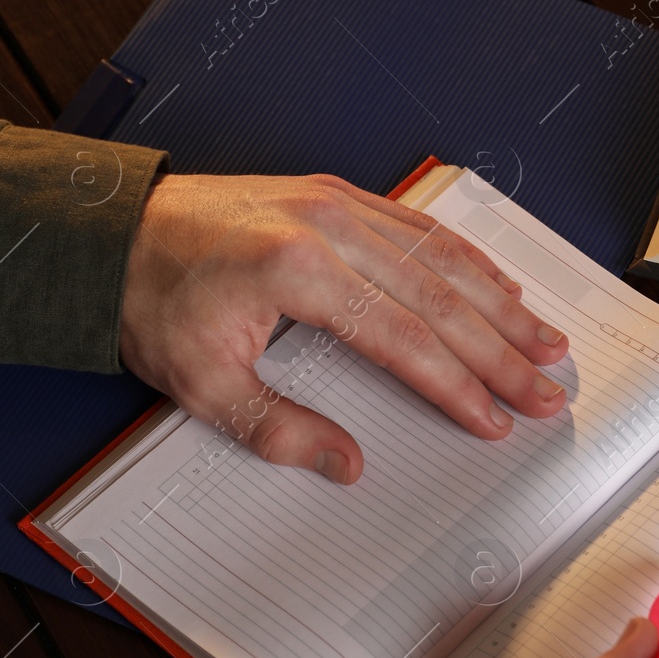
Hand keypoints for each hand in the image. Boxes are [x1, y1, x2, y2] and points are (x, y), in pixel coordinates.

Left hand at [120, 173, 569, 482]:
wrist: (111, 229)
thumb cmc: (153, 297)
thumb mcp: (200, 382)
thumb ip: (276, 428)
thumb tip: (344, 463)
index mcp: (298, 272)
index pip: (405, 339)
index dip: (459, 386)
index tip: (496, 418)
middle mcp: (330, 227)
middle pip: (442, 297)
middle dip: (503, 350)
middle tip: (547, 387)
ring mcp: (339, 203)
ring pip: (444, 256)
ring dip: (502, 302)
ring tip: (546, 339)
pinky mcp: (338, 194)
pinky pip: (422, 225)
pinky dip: (469, 259)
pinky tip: (499, 285)